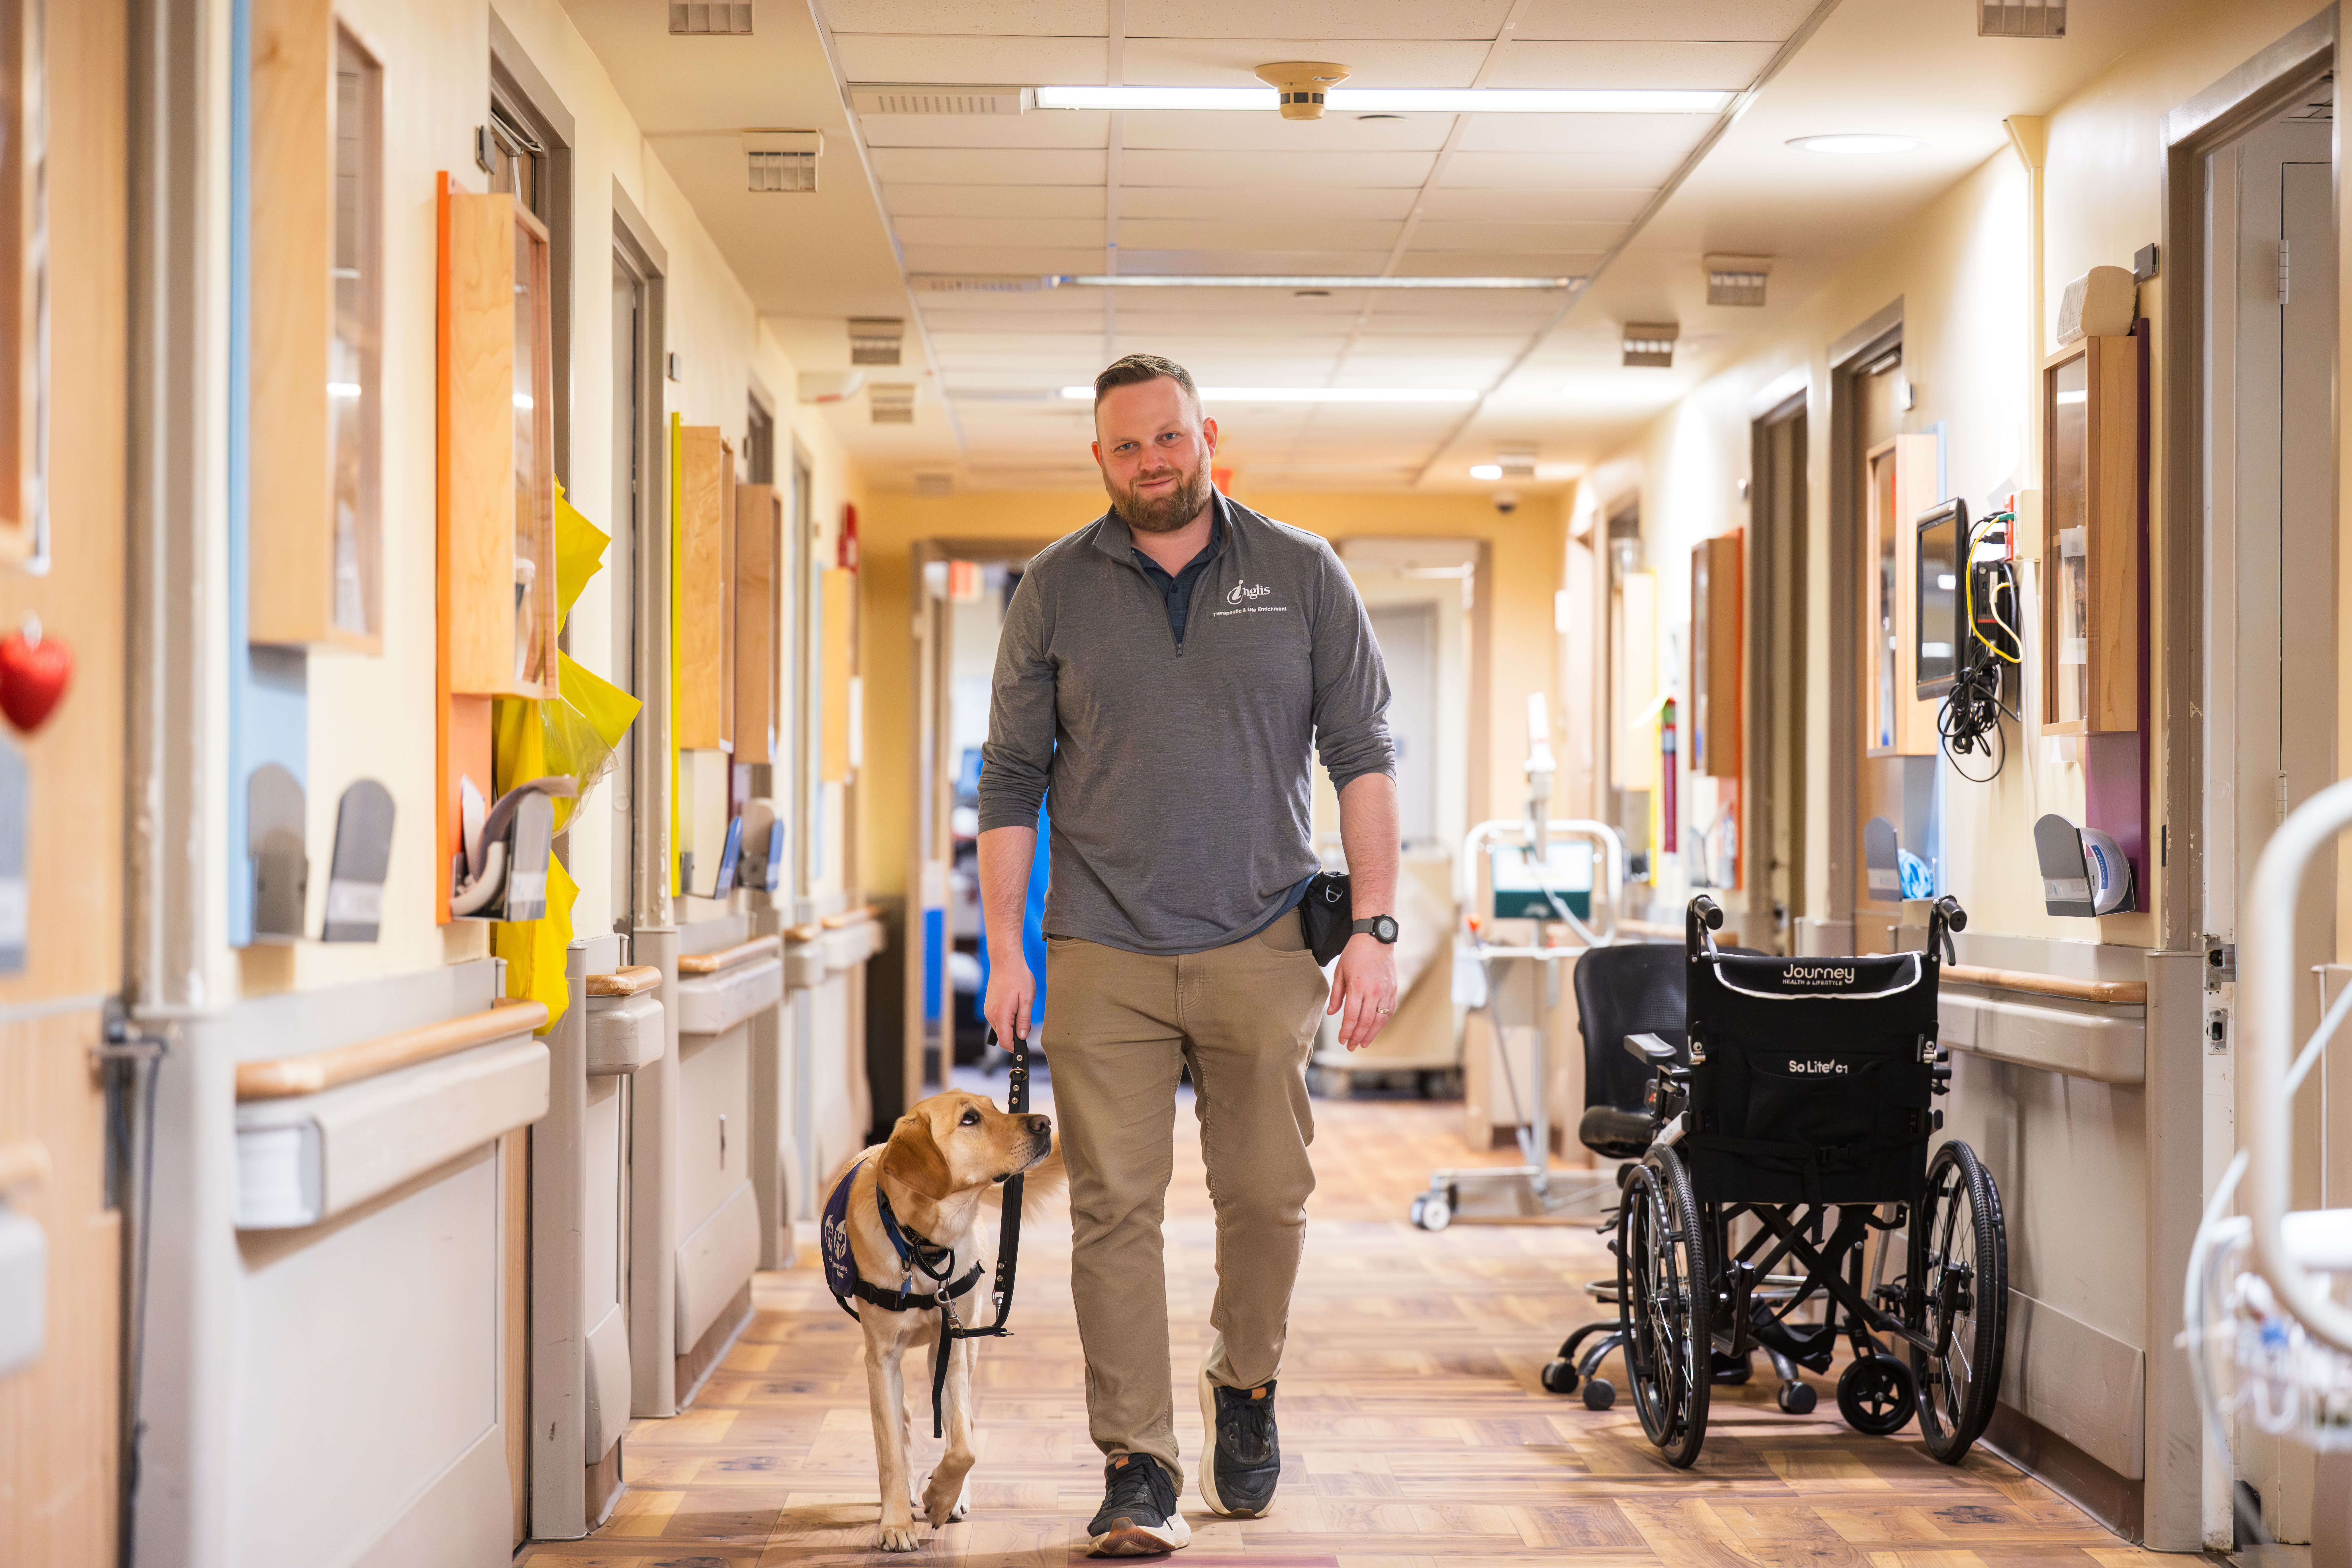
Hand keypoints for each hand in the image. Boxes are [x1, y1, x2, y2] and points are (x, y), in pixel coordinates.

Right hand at [984, 956, 1035, 1043]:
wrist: (1005, 962)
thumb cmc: (1018, 977)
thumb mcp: (1027, 999)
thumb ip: (1024, 1020)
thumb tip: (1022, 1037)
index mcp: (1000, 1015)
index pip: (1005, 1042)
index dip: (1015, 1048)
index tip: (1025, 1048)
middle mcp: (991, 1015)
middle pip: (1002, 1037)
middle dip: (1014, 1037)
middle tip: (1026, 1027)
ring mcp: (988, 1010)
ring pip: (1000, 1028)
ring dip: (1010, 1027)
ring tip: (1020, 1011)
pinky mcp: (988, 1006)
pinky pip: (997, 1019)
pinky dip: (1006, 1019)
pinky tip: (1014, 1007)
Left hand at [1328, 931, 1398, 1050]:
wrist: (1375, 939)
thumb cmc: (1354, 954)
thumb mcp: (1339, 972)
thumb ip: (1336, 995)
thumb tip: (1332, 1013)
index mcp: (1357, 986)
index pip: (1351, 1016)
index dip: (1346, 1031)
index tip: (1342, 1040)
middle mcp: (1373, 990)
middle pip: (1366, 1021)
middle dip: (1357, 1036)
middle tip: (1351, 1046)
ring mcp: (1385, 991)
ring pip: (1380, 1019)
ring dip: (1371, 1034)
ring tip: (1363, 1043)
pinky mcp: (1393, 990)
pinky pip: (1389, 1011)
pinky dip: (1382, 1023)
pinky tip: (1375, 1029)